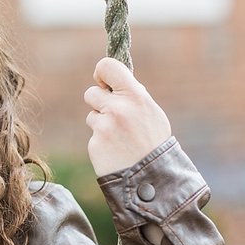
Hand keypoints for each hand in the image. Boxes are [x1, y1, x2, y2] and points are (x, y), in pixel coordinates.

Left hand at [83, 57, 170, 175]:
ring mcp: (104, 127)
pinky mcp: (95, 144)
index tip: (103, 82)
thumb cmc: (153, 142)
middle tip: (115, 115)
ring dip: (101, 124)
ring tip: (120, 137)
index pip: (106, 66)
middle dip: (99, 103)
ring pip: (91, 115)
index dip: (101, 73)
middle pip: (91, 93)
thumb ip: (132, 96)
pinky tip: (116, 150)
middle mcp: (118, 109)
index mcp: (135, 96)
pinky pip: (93, 135)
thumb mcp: (151, 112)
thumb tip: (112, 81)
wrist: (153, 178)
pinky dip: (101, 141)